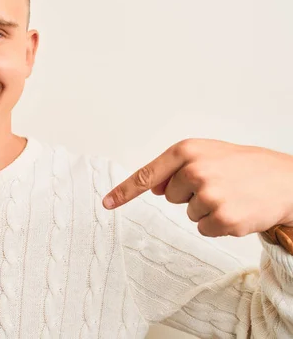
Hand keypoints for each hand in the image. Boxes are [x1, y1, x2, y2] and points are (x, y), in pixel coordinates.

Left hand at [103, 139, 292, 236]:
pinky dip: (217, 224)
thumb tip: (151, 188)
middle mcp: (194, 170)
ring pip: (187, 214)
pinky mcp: (222, 218)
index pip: (147, 175)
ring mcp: (208, 195)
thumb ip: (176, 167)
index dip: (124, 191)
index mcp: (187, 151)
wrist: (286, 180)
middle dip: (189, 194)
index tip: (106, 203)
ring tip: (230, 194)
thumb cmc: (244, 165)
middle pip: (169, 196)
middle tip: (218, 184)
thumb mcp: (208, 154)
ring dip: (205, 209)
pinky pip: (203, 229)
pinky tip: (236, 209)